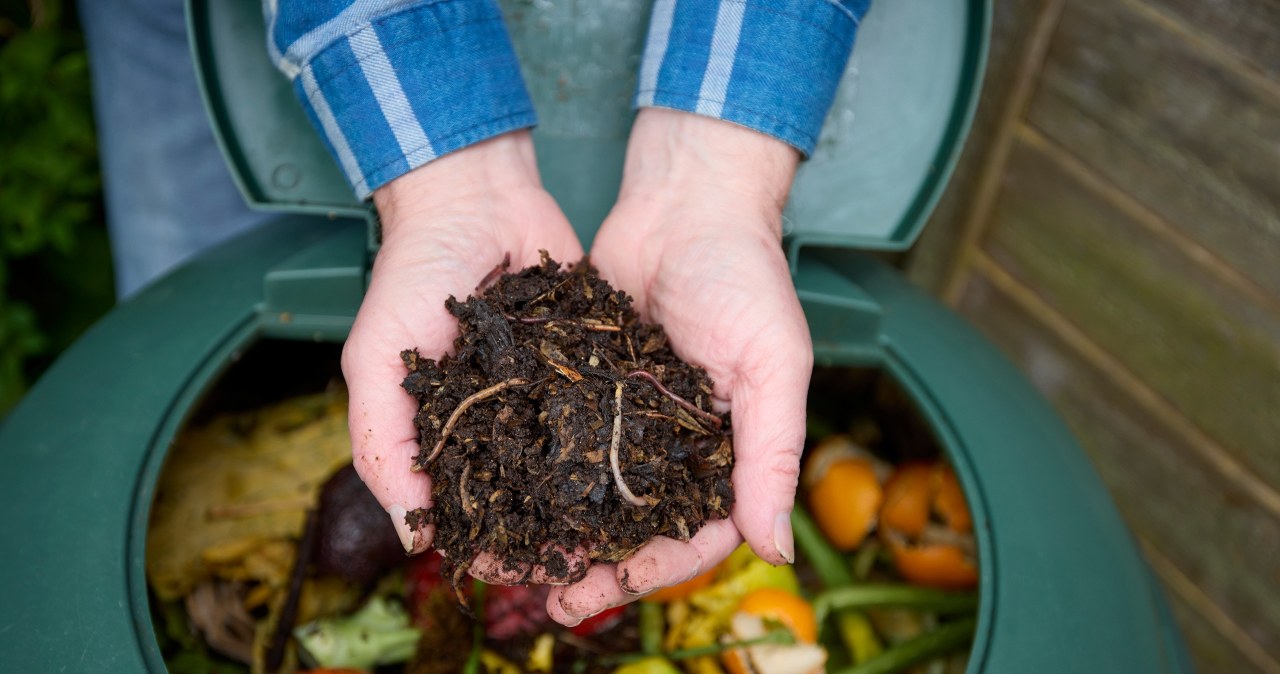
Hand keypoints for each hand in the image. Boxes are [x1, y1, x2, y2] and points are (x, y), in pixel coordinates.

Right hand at [343, 131, 584, 581]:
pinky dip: (629, 443)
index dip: (488, 547)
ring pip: (577, 469)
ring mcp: (549, 398)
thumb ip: (380, 441)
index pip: (469, 513)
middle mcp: (501, 425)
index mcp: (447, 437)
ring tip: (625, 538)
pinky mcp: (591, 367)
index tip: (516, 572)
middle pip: (530, 502)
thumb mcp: (375, 359)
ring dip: (597, 505)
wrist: (475, 198)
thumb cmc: (412, 275)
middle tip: (586, 567)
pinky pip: (611, 414)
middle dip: (553, 538)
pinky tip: (653, 473)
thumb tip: (414, 535)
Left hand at [546, 109, 812, 623]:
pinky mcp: (584, 387)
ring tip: (506, 558)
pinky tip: (493, 493)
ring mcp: (626, 419)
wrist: (686, 203)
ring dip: (553, 531)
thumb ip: (774, 455)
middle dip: (594, 567)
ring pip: (588, 494)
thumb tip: (775, 552)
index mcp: (726, 452)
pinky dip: (530, 471)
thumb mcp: (773, 365)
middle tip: (548, 596)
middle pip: (633, 528)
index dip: (653, 569)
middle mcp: (674, 446)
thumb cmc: (746, 276)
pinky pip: (557, 441)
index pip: (694, 534)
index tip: (606, 589)